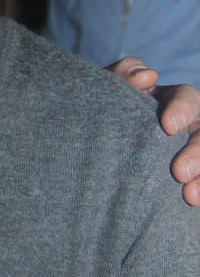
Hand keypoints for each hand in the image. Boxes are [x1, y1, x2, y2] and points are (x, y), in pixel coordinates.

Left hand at [111, 57, 199, 205]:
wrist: (86, 173)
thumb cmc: (99, 122)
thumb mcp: (105, 96)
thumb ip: (122, 77)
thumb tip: (148, 75)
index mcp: (167, 104)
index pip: (183, 97)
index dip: (181, 108)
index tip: (169, 127)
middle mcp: (185, 128)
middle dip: (197, 150)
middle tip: (180, 172)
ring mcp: (190, 154)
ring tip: (191, 195)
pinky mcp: (189, 176)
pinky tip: (192, 200)